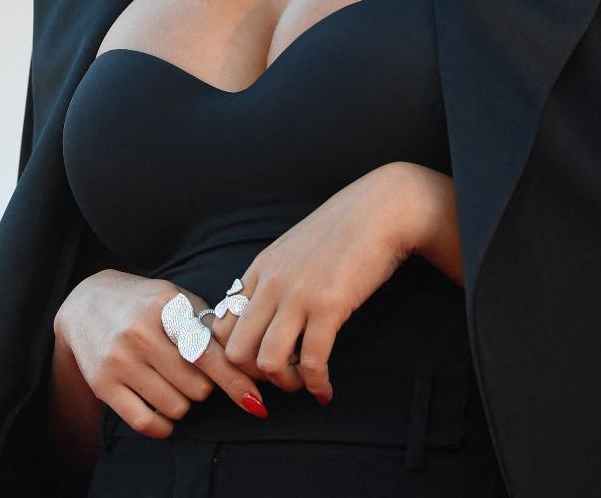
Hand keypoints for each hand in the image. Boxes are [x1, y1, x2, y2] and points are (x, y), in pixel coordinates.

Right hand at [54, 269, 268, 437]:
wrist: (86, 302)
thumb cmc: (144, 302)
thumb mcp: (175, 298)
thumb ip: (207, 323)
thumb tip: (245, 357)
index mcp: (165, 306)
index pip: (208, 352)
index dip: (234, 381)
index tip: (255, 403)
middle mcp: (141, 333)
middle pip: (197, 386)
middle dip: (204, 386)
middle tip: (191, 371)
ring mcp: (119, 360)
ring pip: (176, 407)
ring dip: (183, 402)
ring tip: (172, 381)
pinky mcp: (103, 385)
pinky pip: (146, 423)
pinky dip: (163, 425)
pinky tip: (161, 408)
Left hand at [208, 162, 458, 404]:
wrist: (380, 209)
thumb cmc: (343, 230)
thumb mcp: (295, 250)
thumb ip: (276, 278)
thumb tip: (267, 315)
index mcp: (260, 269)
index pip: (220, 326)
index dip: (233, 356)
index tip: (257, 366)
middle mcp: (271, 283)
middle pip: (235, 351)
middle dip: (254, 377)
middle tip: (280, 378)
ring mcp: (298, 295)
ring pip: (267, 362)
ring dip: (285, 384)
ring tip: (303, 383)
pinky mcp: (329, 306)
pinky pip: (312, 363)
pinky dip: (317, 386)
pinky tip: (326, 390)